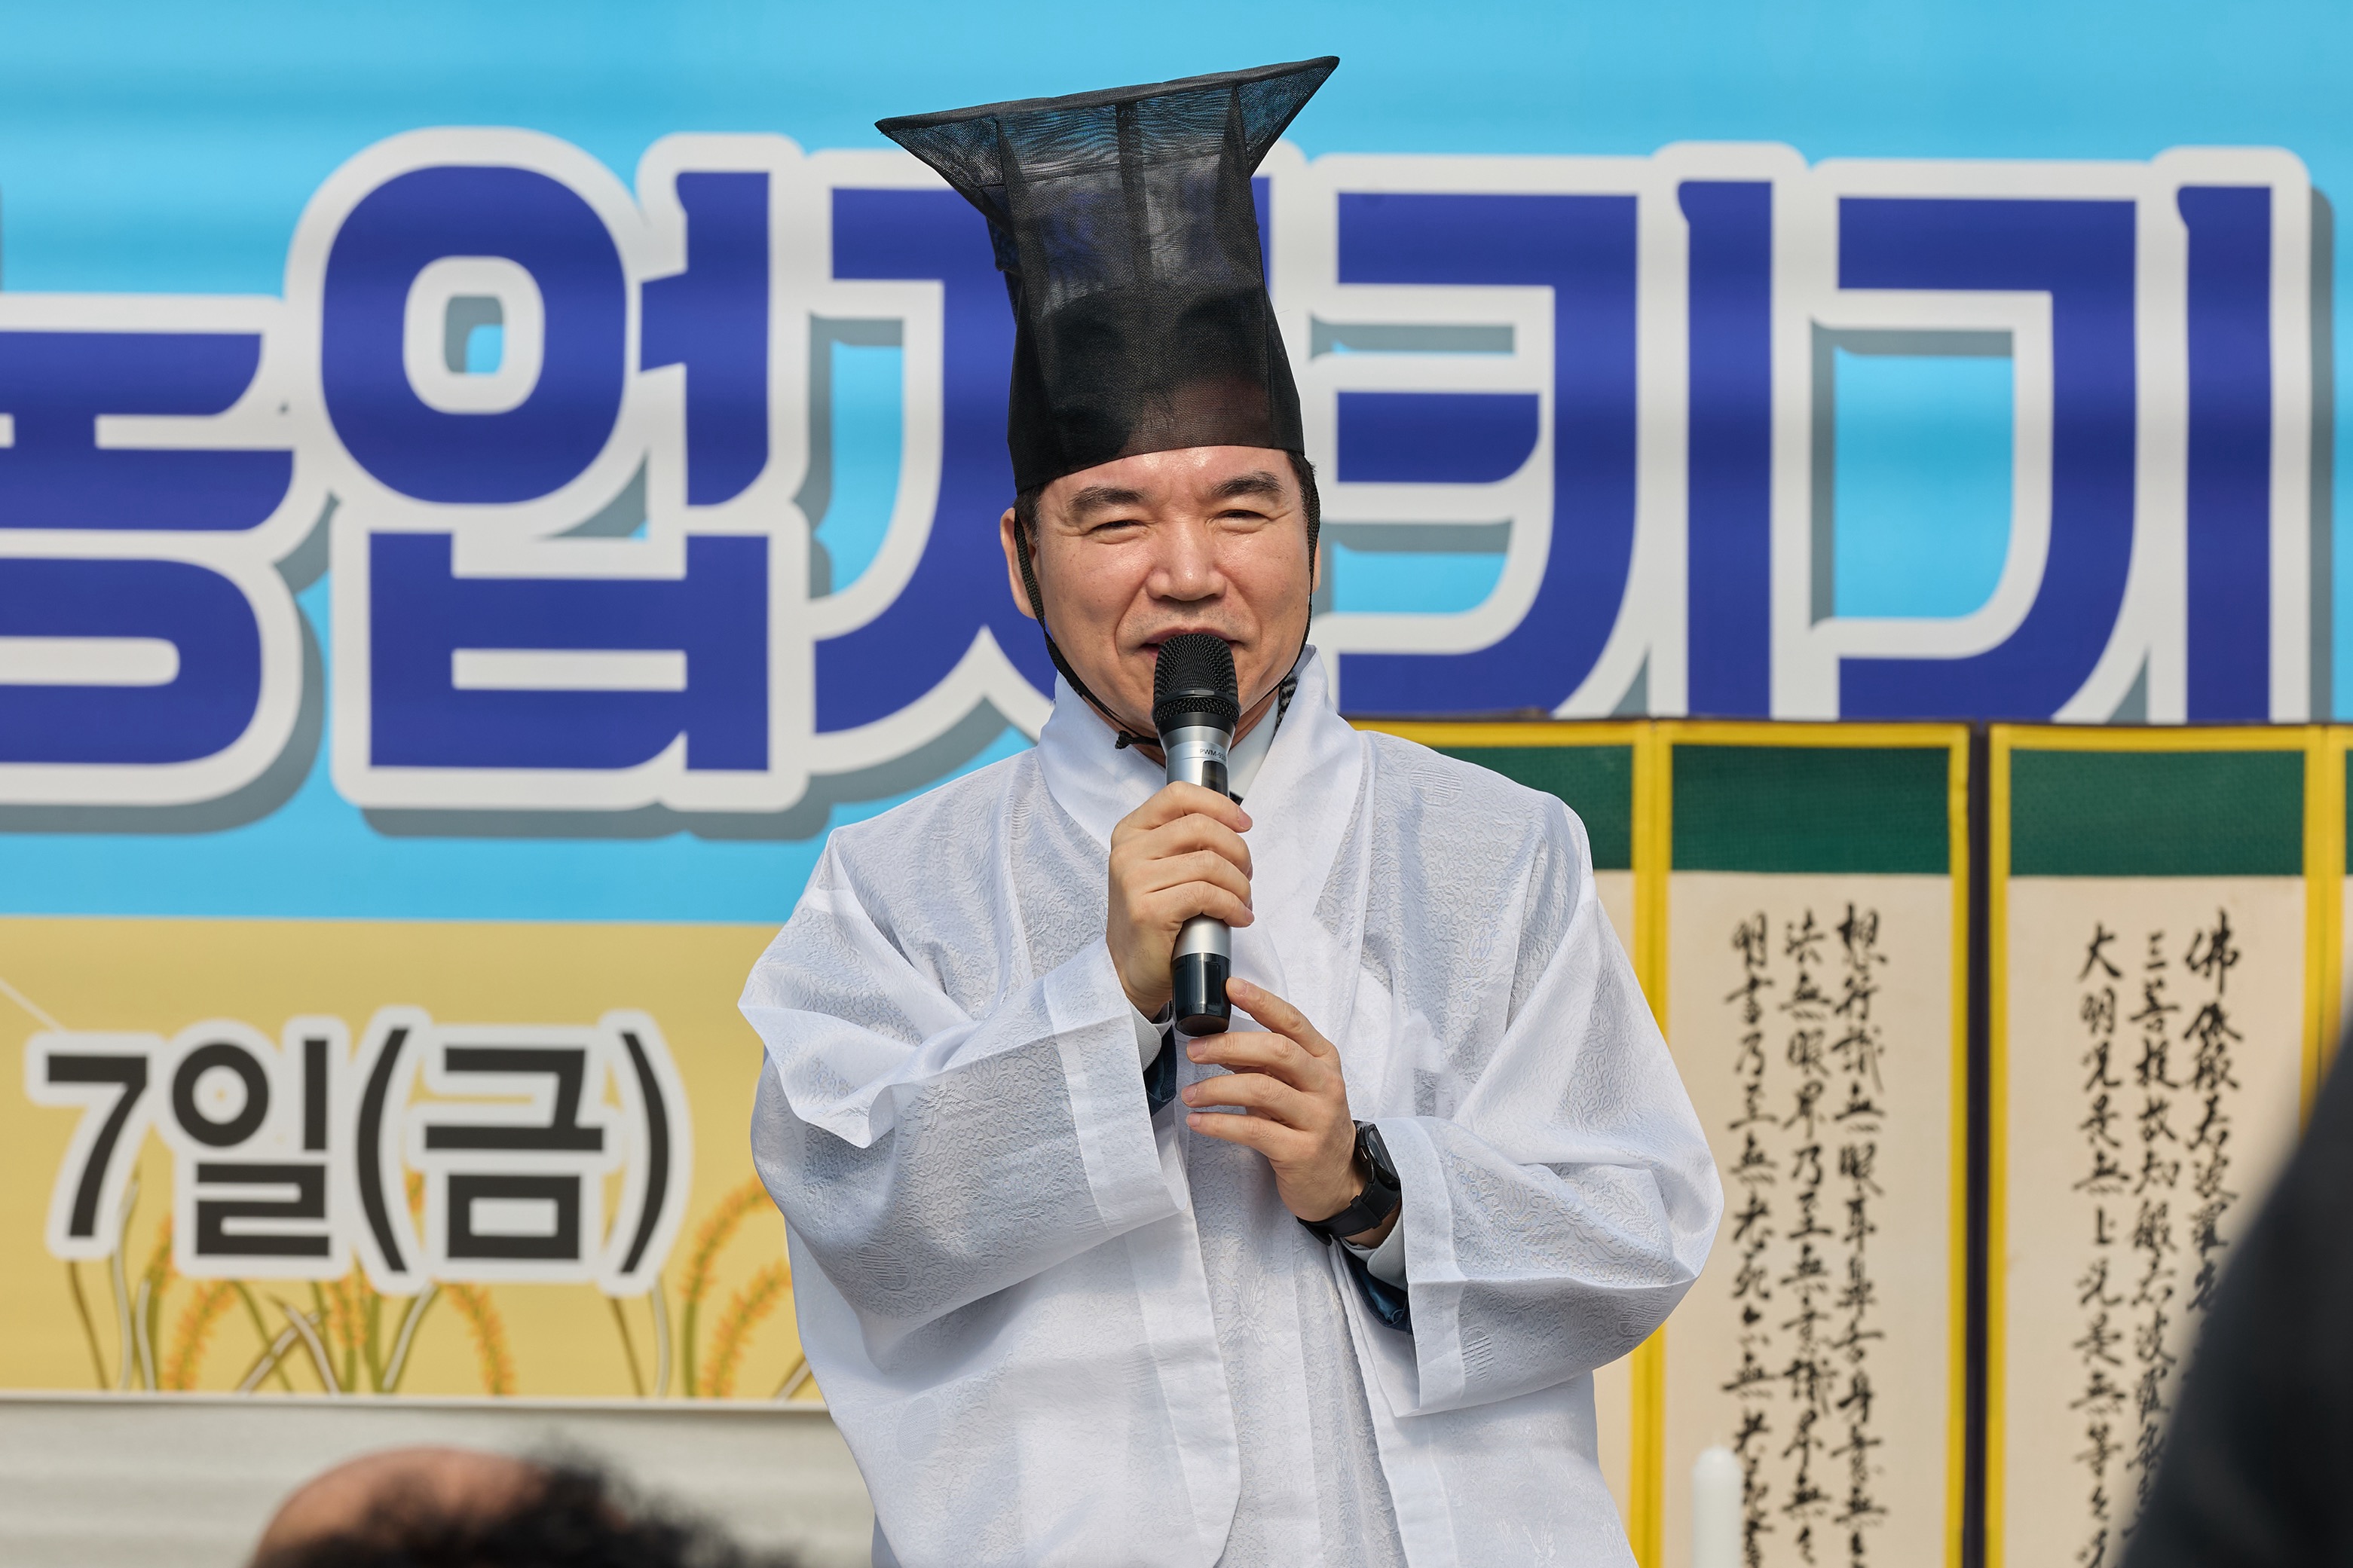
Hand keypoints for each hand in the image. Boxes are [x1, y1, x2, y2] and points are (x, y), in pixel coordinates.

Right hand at [1107, 782, 1253, 1016]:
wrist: (1130, 971)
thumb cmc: (1154, 920)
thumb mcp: (1161, 869)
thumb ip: (1184, 841)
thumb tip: (1233, 825)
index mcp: (1130, 833)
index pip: (1178, 795)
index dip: (1219, 804)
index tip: (1243, 823)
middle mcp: (1128, 852)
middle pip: (1200, 827)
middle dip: (1237, 850)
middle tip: (1246, 874)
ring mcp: (1134, 881)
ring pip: (1209, 863)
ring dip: (1239, 885)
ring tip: (1243, 901)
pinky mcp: (1149, 911)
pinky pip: (1207, 895)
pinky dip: (1233, 906)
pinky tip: (1238, 917)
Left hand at [1181, 978, 1394, 1244]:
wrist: (1336, 1182)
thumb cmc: (1308, 1124)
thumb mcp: (1294, 1086)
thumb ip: (1265, 1062)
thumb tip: (1218, 1039)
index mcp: (1324, 1059)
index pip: (1293, 1022)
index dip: (1261, 1002)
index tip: (1230, 987)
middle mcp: (1326, 1084)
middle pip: (1276, 1051)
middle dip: (1229, 1045)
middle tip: (1194, 1049)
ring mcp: (1317, 1119)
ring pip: (1262, 1089)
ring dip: (1216, 1088)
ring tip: (1189, 1094)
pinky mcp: (1301, 1151)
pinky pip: (1253, 1130)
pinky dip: (1219, 1124)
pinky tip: (1199, 1121)